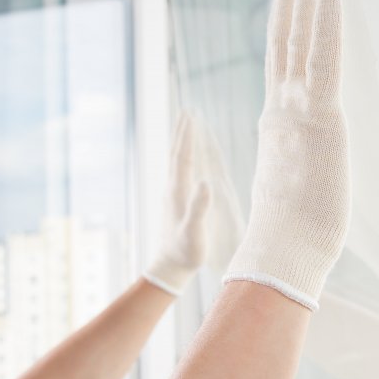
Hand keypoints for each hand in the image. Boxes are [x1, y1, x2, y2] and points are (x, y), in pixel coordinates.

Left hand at [144, 114, 210, 294]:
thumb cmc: (186, 251)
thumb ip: (200, 207)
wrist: (171, 267)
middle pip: (176, 155)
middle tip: (187, 112)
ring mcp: (173, 195)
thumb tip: (207, 180)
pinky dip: (185, 158)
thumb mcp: (195, 231)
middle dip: (182, 133)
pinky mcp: (177, 202)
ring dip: (182, 143)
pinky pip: (180, 172)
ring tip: (187, 128)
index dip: (187, 137)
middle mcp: (172, 189)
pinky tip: (189, 159)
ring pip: (176, 162)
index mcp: (177, 192)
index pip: (183, 157)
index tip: (191, 116)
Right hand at [223, 0, 348, 310]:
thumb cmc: (293, 231)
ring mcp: (298, 110)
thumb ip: (298, 161)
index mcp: (278, 122)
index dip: (287, 25)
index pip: (281, 63)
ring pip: (299, 40)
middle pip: (284, 40)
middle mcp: (282, 108)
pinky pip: (322, 62)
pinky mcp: (320, 119)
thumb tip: (306, 164)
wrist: (284, 253)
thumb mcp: (295, 184)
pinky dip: (325, 25)